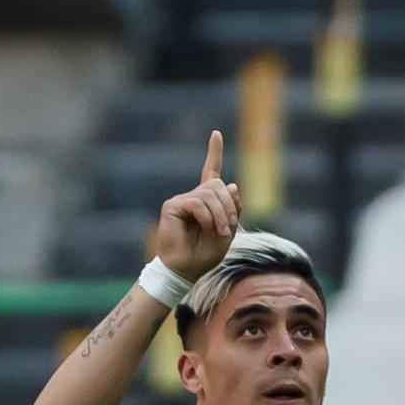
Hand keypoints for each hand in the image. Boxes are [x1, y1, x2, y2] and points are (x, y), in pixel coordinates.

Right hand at [155, 131, 241, 284]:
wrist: (185, 271)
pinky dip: (207, 216)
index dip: (213, 152)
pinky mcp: (173, 206)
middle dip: (229, 205)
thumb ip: (232, 209)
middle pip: (218, 185)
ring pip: (210, 193)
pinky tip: (208, 228)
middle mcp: (193, 198)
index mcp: (206, 202)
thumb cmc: (204, 255)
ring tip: (220, 232)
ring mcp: (182, 201)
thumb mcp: (227, 232)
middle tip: (229, 227)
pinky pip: (197, 203)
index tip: (216, 134)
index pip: (210, 172)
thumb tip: (231, 183)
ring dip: (221, 214)